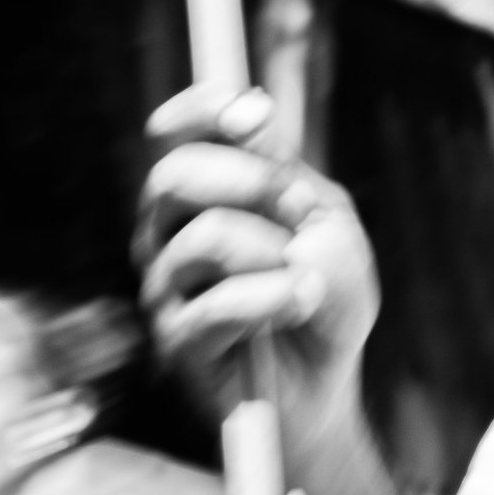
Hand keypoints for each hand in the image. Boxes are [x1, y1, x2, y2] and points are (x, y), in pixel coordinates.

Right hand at [136, 84, 378, 440]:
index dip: (204, 111)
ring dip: (273, 252)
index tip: (254, 113)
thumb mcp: (329, 224)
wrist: (325, 383)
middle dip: (250, 182)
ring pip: (204, 238)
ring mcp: (165, 287)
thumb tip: (256, 117)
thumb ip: (291, 175)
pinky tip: (301, 303)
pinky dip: (272, 299)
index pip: (178, 133)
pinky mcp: (176, 342)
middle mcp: (168, 232)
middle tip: (300, 208)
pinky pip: (217, 306)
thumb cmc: (324, 295)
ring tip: (308, 278)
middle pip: (174, 177)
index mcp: (203, 192)